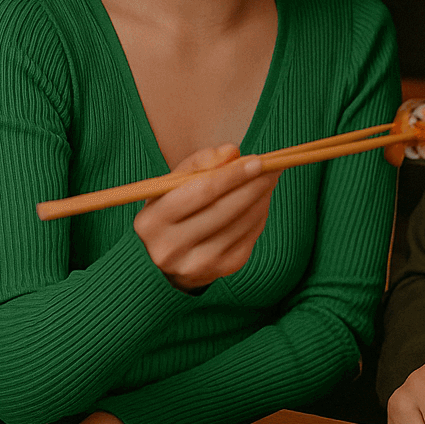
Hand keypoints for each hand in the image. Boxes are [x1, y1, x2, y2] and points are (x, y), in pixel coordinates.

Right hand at [133, 143, 278, 291]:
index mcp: (152, 222)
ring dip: (261, 199)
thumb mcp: (173, 184)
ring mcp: (196, 265)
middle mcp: (170, 248)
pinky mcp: (220, 271)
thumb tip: (232, 152)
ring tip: (269, 179)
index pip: (201, 192)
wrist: (167, 256)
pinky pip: (248, 238)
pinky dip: (259, 216)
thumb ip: (199, 163)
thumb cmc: (171, 210)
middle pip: (224, 210)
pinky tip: (261, 201)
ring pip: (240, 225)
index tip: (256, 160)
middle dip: (253, 185)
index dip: (232, 175)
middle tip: (272, 167)